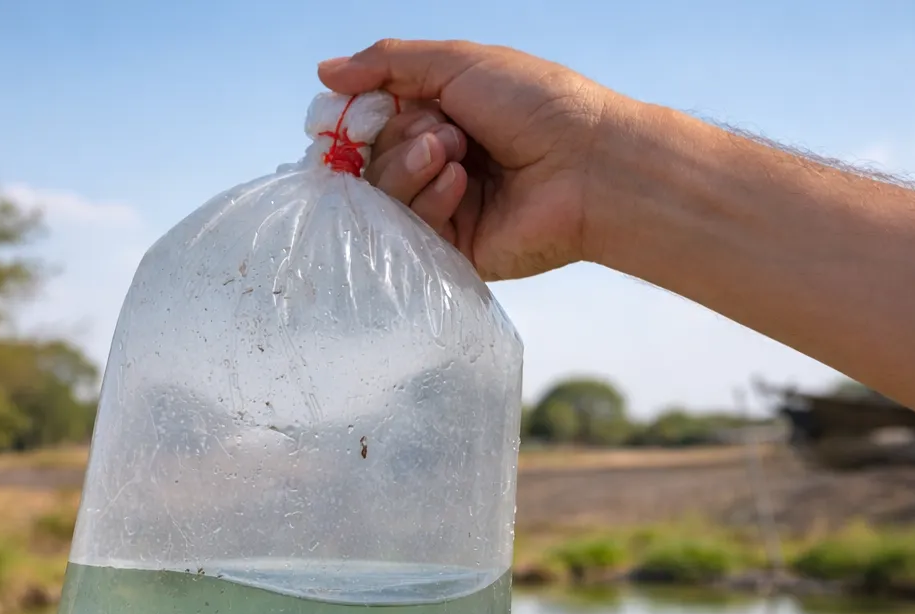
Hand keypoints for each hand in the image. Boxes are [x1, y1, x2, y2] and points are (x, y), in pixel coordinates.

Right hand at [320, 40, 621, 280]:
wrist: (588, 165)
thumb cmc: (538, 105)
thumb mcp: (460, 62)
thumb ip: (389, 64)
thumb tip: (325, 72)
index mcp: (443, 116)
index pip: (373, 122)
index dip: (357, 119)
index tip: (346, 113)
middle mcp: (440, 163)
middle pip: (374, 158)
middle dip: (400, 137)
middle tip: (445, 132)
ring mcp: (446, 209)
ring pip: (385, 194)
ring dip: (412, 165)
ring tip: (455, 154)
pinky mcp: (453, 250)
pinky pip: (410, 228)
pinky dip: (430, 198)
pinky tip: (462, 185)